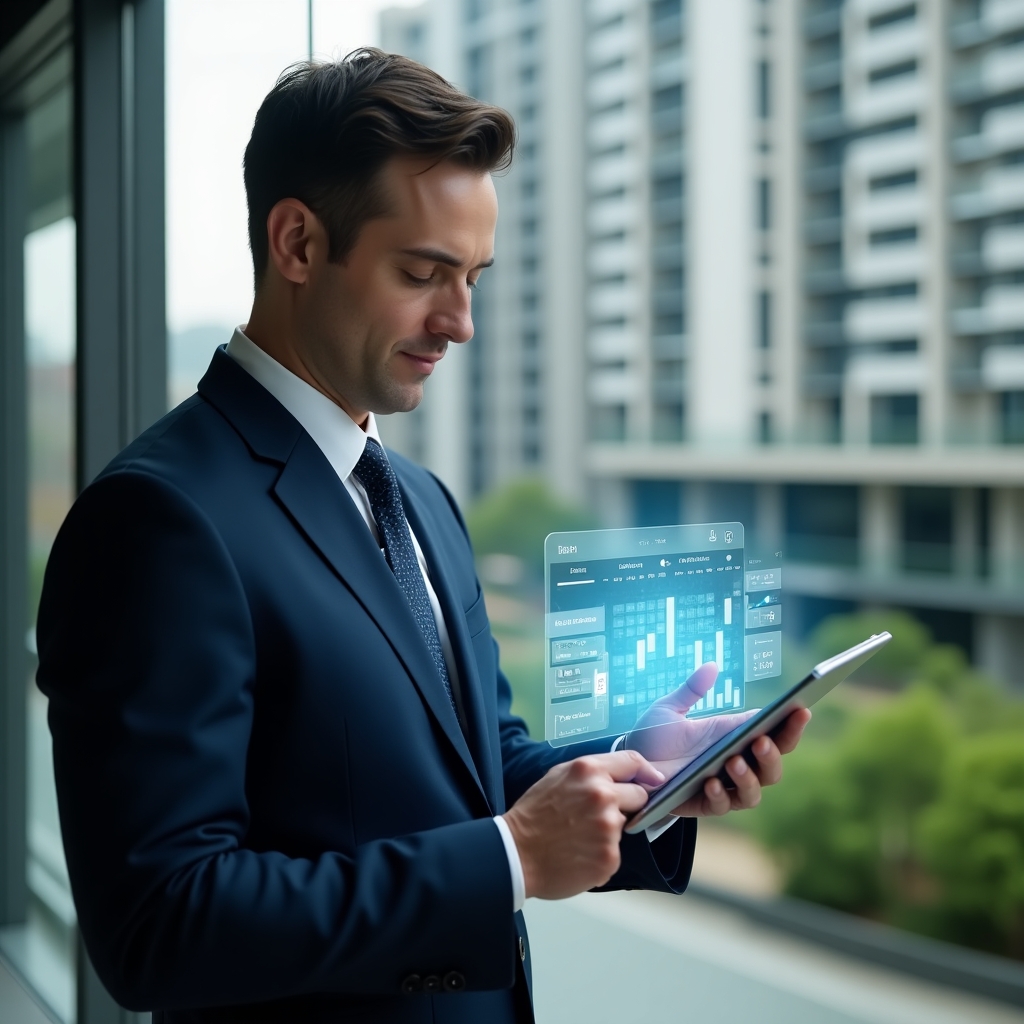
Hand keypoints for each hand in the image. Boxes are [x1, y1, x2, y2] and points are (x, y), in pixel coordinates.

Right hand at [502, 750, 664, 899]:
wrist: (515, 853)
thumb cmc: (534, 814)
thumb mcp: (558, 776)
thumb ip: (592, 772)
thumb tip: (623, 775)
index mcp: (588, 770)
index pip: (633, 761)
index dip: (646, 771)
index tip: (654, 780)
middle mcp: (602, 795)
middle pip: (639, 794)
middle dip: (627, 803)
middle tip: (598, 815)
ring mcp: (608, 827)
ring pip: (625, 824)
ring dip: (610, 830)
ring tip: (580, 836)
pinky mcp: (610, 856)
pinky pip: (616, 851)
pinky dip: (601, 854)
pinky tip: (580, 853)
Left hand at [624, 662, 810, 818]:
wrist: (628, 767)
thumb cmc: (653, 737)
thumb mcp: (669, 710)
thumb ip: (691, 690)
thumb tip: (712, 664)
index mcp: (732, 737)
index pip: (774, 733)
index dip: (792, 724)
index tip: (802, 709)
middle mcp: (734, 763)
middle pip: (772, 766)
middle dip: (774, 753)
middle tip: (761, 740)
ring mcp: (722, 786)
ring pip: (754, 791)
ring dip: (749, 777)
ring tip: (733, 760)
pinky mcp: (704, 804)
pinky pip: (722, 805)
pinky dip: (720, 794)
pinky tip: (710, 781)